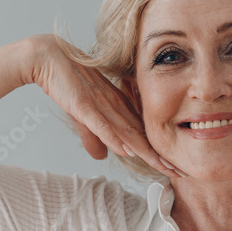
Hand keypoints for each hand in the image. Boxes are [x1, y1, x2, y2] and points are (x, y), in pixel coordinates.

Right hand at [24, 34, 183, 178]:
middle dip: (160, 157)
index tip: (174, 168)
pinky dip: (114, 138)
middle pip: (141, 137)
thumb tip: (103, 157)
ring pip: (127, 133)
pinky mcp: (84, 105)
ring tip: (163, 167)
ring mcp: (101, 106)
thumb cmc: (68, 83)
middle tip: (180, 173)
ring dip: (145, 151)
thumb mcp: (83, 116)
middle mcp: (116, 107)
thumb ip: (94, 138)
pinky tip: (125, 151)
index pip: (142, 135)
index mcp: (119, 107)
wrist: (50, 57)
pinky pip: (101, 124)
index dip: (158, 153)